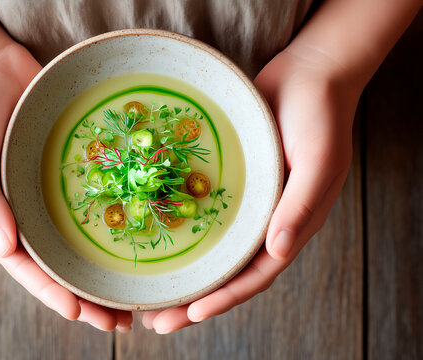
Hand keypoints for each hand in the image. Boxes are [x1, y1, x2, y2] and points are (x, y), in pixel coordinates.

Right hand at [0, 43, 131, 331]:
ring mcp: (53, 192)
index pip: (26, 265)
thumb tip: (5, 248)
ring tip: (135, 299)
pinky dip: (115, 223)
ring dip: (105, 271)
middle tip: (120, 322)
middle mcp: (30, 210)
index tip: (79, 314)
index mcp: (0, 215)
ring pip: (82, 241)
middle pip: (61, 263)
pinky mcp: (75, 169)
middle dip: (87, 296)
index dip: (51, 293)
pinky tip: (139, 238)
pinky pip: (98, 200)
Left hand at [142, 48, 356, 332]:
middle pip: (227, 270)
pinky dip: (183, 230)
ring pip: (211, 247)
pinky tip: (156, 238)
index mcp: (290, 225)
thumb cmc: (320, 118)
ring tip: (150, 294)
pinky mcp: (227, 179)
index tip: (192, 313)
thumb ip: (299, 208)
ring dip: (184, 272)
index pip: (256, 274)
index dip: (226, 297)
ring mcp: (244, 202)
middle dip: (195, 298)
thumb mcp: (319, 163)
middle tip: (157, 320)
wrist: (307, 74)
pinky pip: (202, 211)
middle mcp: (264, 220)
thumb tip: (277, 252)